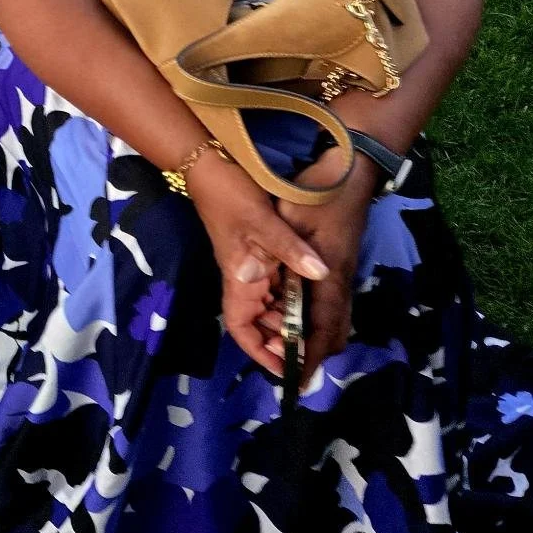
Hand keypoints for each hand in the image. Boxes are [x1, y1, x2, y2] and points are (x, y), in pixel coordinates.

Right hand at [186, 151, 329, 375]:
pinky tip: (312, 294)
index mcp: (239, 279)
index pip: (243, 328)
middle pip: (261, 322)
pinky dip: (292, 294)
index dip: (261, 352)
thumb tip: (322, 273)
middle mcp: (244, 278)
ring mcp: (252, 266)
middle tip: (314, 348)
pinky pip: (276, 283)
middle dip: (282, 339)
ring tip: (318, 327)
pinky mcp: (259, 252)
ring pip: (271, 304)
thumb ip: (292, 250)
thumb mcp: (263, 223)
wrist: (210, 165)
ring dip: (290, 317)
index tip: (285, 367)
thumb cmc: (230, 196)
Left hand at [277, 150, 375, 382]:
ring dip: (306, 332)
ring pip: (329, 317)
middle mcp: (339, 280)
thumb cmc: (318, 190)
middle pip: (331, 332)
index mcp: (330, 276)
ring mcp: (339, 271)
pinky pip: (325, 300)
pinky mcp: (335, 261)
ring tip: (276, 340)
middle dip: (309, 351)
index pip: (324, 331)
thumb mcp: (292, 218)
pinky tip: (284, 307)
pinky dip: (307, 312)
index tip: (297, 382)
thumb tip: (287, 278)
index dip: (311, 358)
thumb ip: (288, 251)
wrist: (351, 164)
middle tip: (281, 363)